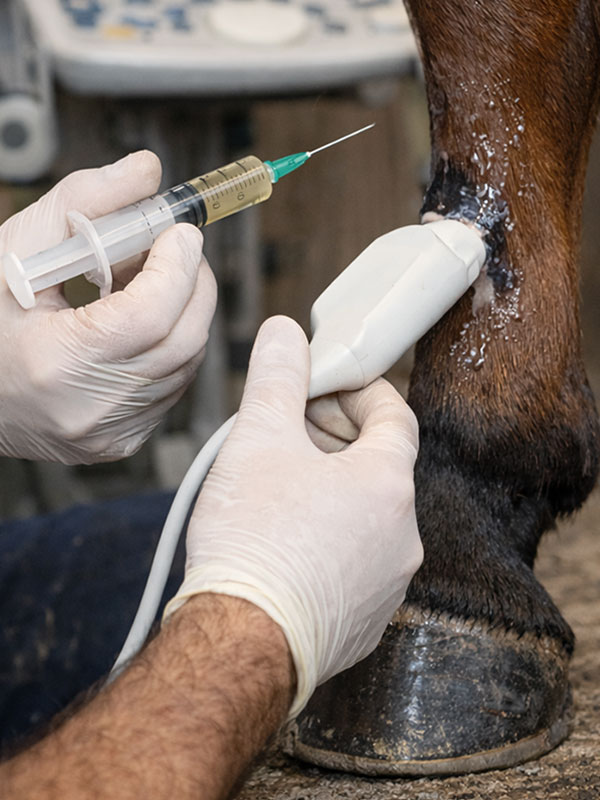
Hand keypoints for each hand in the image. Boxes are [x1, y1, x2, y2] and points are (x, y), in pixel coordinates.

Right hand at [0, 151, 215, 463]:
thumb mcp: (18, 250)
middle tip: (174, 250)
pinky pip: (174, 386)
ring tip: (143, 284)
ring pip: (187, 363)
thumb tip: (146, 172)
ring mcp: (111, 431)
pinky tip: (140, 324)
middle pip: (184, 341)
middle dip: (193, 284)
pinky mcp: (123, 440)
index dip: (177, 267)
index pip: (149, 316)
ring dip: (183, 313)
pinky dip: (171, 345)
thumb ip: (84, 202)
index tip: (180, 232)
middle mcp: (90, 409)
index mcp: (57, 364)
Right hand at [164, 316, 422, 716]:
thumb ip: (277, 378)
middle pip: (379, 466)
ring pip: (367, 516)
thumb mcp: (258, 440)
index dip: (360, 392)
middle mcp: (403, 535)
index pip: (394, 415)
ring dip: (332, 491)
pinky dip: (331, 539)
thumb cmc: (253, 542)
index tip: (328, 387)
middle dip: (336, 439)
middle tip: (290, 433)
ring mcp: (388, 583)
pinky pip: (356, 562)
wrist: (241, 643)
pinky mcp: (365, 620)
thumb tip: (285, 333)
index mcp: (388, 484)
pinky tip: (286, 542)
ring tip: (279, 489)